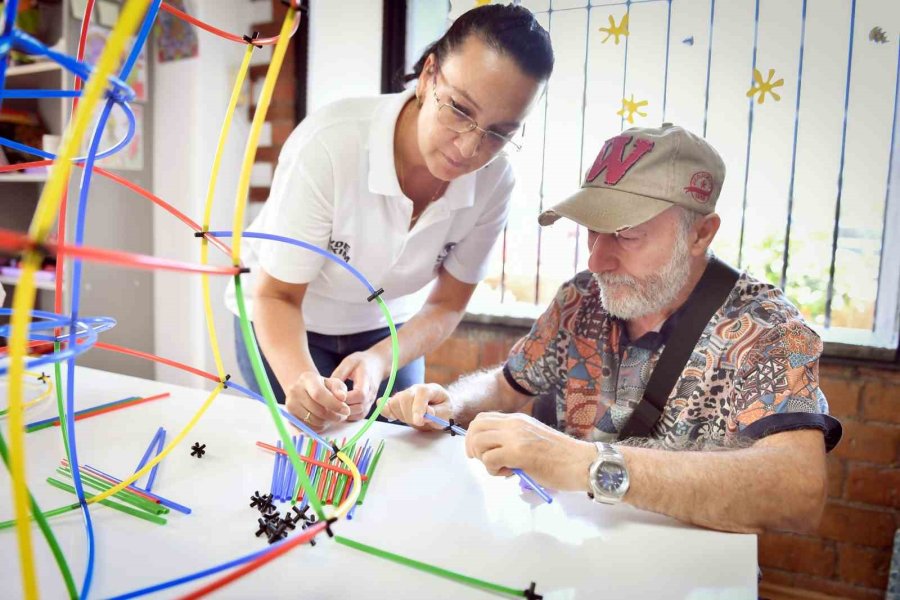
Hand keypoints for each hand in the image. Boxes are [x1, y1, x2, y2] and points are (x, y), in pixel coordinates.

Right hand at [284, 371, 350, 431]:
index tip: (346, 410)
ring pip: (312, 421)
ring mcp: (290, 404)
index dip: (334, 404)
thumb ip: (339, 389)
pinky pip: (306, 428)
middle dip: (333, 416)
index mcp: (307, 379)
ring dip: (326, 423)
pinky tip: (323, 421)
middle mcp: (295, 390)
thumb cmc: (323, 386)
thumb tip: (342, 397)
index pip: (318, 394)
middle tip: (342, 416)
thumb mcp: (333, 383)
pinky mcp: (289, 416)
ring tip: (332, 418)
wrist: (305, 390)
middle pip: (317, 410)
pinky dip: (318, 428)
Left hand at [330, 351, 386, 420]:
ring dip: (345, 414)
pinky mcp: (369, 405)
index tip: (332, 397)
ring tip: (332, 409)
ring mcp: (371, 400)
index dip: (346, 398)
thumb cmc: (361, 362)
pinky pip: (360, 415)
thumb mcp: (348, 362)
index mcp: (366, 379)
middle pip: (359, 407)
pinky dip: (350, 416)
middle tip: (328, 405)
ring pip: (359, 414)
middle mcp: (371, 392)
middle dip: (343, 408)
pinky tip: (340, 411)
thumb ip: (339, 375)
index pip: (359, 394)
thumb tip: (327, 388)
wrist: (377, 364)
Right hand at [381, 383, 453, 430]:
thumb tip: (426, 413)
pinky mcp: (396, 401)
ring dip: (402, 416)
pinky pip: (386, 404)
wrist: (439, 407)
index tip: (419, 421)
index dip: (418, 407)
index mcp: (430, 389)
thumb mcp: (446, 413)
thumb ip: (437, 413)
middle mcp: (415, 389)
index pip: (421, 393)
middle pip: (405, 398)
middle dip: (410, 415)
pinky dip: (386, 411)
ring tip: (413, 420)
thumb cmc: (443, 409)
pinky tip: (393, 417)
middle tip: (420, 422)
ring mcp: (404, 394)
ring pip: (394, 403)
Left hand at [465, 412, 595, 491]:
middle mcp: (514, 423)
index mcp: (517, 419)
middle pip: (476, 427)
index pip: (483, 418)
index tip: (479, 451)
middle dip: (472, 446)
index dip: (474, 435)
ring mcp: (515, 436)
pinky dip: (493, 470)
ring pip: (479, 442)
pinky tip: (510, 473)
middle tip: (483, 461)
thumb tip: (493, 453)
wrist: (581, 463)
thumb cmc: (561, 456)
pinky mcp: (518, 453)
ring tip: (502, 468)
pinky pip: (489, 459)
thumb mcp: (532, 439)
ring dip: (484, 459)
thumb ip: (513, 441)